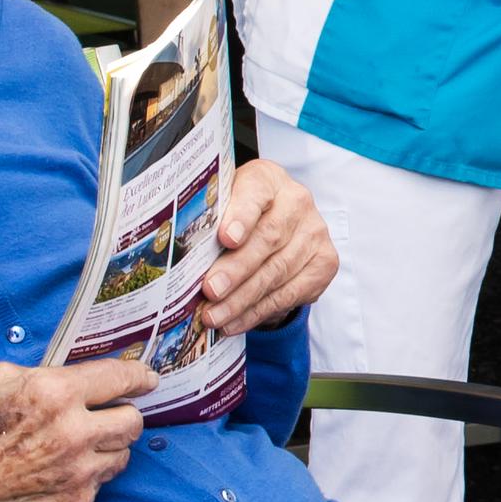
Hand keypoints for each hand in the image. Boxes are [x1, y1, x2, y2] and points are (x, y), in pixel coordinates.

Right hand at [0, 359, 155, 501]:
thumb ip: (47, 373)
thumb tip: (84, 372)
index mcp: (55, 394)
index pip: (122, 379)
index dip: (140, 378)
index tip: (148, 380)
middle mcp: (74, 433)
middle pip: (134, 420)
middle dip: (121, 415)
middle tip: (102, 416)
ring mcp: (78, 473)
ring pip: (123, 454)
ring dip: (105, 447)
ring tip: (71, 446)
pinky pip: (100, 482)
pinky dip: (86, 476)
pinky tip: (55, 472)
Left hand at [197, 158, 334, 333]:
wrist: (278, 226)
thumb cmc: (236, 217)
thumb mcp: (221, 208)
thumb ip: (207, 221)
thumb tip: (175, 258)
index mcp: (267, 179)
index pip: (256, 194)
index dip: (241, 217)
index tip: (226, 238)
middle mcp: (297, 201)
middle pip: (268, 239)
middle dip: (236, 269)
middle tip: (210, 290)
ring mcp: (316, 232)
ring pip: (278, 271)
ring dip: (242, 299)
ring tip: (214, 317)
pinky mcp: (325, 262)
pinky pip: (290, 293)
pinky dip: (258, 312)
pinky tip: (234, 322)